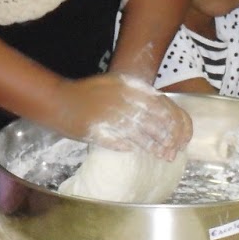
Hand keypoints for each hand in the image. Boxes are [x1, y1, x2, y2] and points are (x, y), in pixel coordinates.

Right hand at [53, 74, 192, 158]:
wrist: (58, 100)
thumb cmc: (87, 93)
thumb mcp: (114, 84)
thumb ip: (136, 93)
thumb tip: (160, 105)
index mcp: (128, 87)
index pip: (161, 105)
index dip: (174, 121)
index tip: (180, 133)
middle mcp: (122, 99)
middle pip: (154, 121)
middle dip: (167, 138)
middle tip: (174, 150)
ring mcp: (110, 115)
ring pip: (140, 134)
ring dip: (154, 147)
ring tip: (164, 156)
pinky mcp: (98, 130)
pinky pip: (120, 141)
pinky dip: (131, 148)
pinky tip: (139, 154)